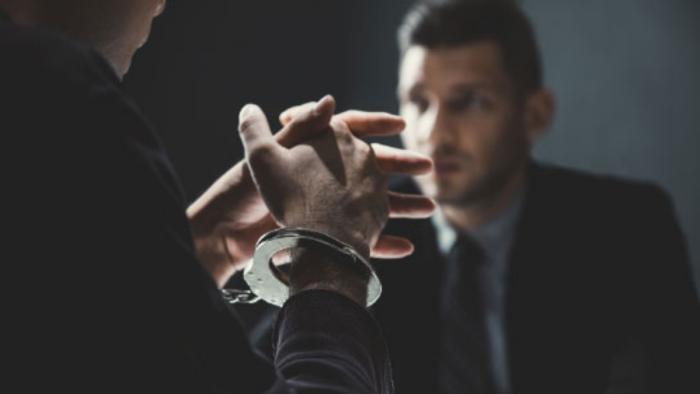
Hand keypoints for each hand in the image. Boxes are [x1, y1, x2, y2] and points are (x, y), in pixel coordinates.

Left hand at [187, 96, 433, 286]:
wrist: (232, 236)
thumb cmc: (247, 193)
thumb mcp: (268, 154)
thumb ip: (300, 129)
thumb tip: (329, 99)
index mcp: (313, 151)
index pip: (348, 129)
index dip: (375, 124)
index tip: (400, 124)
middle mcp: (325, 176)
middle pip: (370, 166)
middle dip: (401, 165)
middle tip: (428, 165)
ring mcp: (330, 207)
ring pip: (374, 204)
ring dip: (404, 206)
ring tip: (431, 207)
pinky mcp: (328, 237)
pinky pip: (362, 240)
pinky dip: (384, 244)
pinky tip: (408, 247)